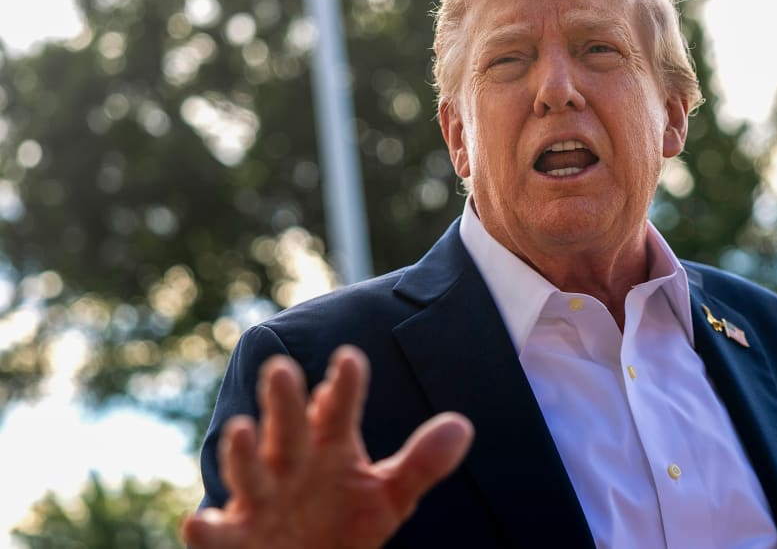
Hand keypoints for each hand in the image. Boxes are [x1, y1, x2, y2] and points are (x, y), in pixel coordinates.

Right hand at [182, 345, 473, 548]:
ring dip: (242, 452)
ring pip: (248, 472)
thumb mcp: (387, 497)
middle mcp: (290, 465)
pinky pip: (217, 536)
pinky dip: (208, 530)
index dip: (344, 387)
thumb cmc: (342, 524)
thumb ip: (420, 463)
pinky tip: (200, 521)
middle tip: (282, 368)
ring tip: (241, 428)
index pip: (338, 410)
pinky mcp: (235, 540)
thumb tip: (462, 425)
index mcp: (327, 446)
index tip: (350, 359)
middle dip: (284, 403)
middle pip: (287, 429)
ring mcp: (260, 500)